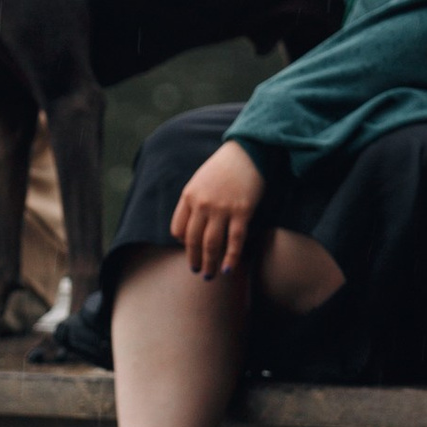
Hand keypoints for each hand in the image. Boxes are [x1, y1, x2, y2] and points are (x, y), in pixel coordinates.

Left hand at [172, 138, 266, 279]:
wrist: (248, 151)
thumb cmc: (224, 167)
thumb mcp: (201, 180)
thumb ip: (195, 201)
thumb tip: (194, 227)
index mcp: (189, 196)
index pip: (178, 228)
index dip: (183, 242)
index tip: (190, 247)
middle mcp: (202, 204)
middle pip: (193, 240)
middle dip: (194, 259)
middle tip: (197, 271)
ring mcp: (222, 209)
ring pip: (212, 244)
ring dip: (209, 263)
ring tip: (209, 276)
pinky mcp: (242, 212)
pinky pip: (234, 240)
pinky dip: (231, 257)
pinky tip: (228, 269)